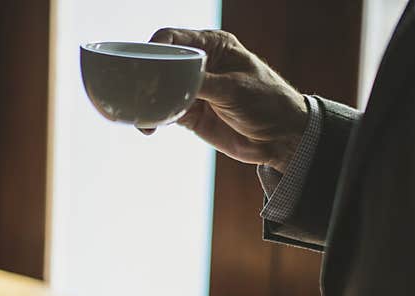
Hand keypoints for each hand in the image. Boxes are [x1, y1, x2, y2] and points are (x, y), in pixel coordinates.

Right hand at [144, 29, 307, 172]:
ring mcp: (193, 90)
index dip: (155, 47)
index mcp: (214, 46)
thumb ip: (201, 83)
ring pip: (159, 91)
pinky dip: (154, 120)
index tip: (144, 63)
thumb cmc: (267, 102)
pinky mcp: (190, 114)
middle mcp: (200, 65)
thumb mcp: (233, 88)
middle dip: (146, 77)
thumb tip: (169, 81)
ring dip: (147, 102)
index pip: (174, 38)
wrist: (279, 138)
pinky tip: (149, 128)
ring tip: (141, 115)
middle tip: (135, 92)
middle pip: (162, 64)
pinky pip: (164, 113)